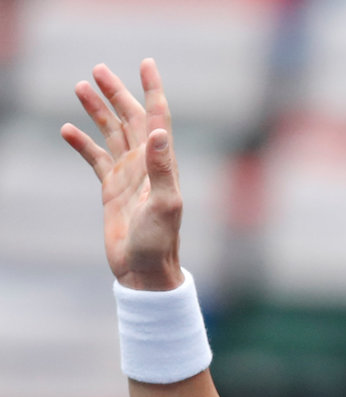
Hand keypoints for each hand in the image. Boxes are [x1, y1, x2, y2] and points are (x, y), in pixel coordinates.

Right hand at [61, 58, 183, 290]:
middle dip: (117, 93)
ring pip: (111, 134)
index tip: (146, 64)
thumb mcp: (165, 204)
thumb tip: (157, 131)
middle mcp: (146, 165)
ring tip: (80, 87)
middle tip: (98, 69)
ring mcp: (128, 176)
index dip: (152, 90)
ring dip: (97, 111)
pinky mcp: (112, 190)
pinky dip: (83, 143)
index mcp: (161, 164)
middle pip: (130, 119)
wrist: (145, 270)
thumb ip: (161, 167)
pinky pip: (95, 159)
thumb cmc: (160, 241)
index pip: (157, 118)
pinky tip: (67, 129)